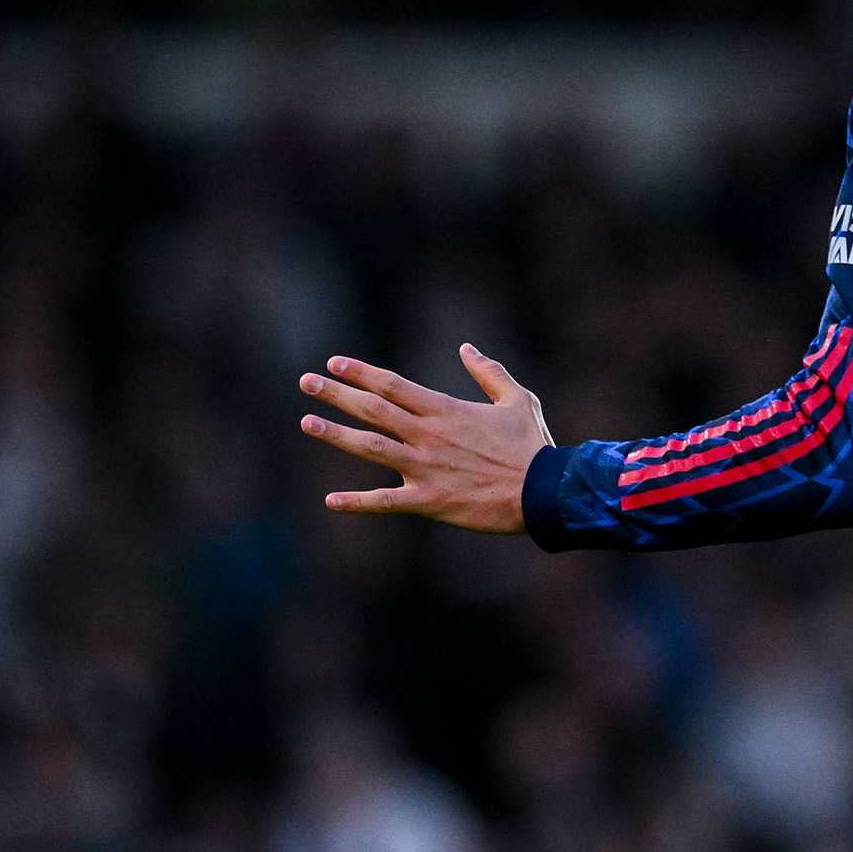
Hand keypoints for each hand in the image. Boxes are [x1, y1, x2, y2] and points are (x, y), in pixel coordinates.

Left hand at [297, 345, 552, 533]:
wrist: (546, 493)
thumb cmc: (534, 447)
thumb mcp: (518, 400)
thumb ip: (489, 372)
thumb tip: (467, 348)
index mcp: (446, 411)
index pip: (393, 386)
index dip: (362, 373)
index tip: (334, 363)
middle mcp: (428, 435)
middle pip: (373, 410)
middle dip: (336, 394)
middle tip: (306, 382)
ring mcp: (425, 468)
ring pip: (370, 448)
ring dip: (336, 436)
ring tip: (307, 423)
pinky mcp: (429, 501)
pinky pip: (385, 502)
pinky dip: (357, 503)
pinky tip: (330, 501)